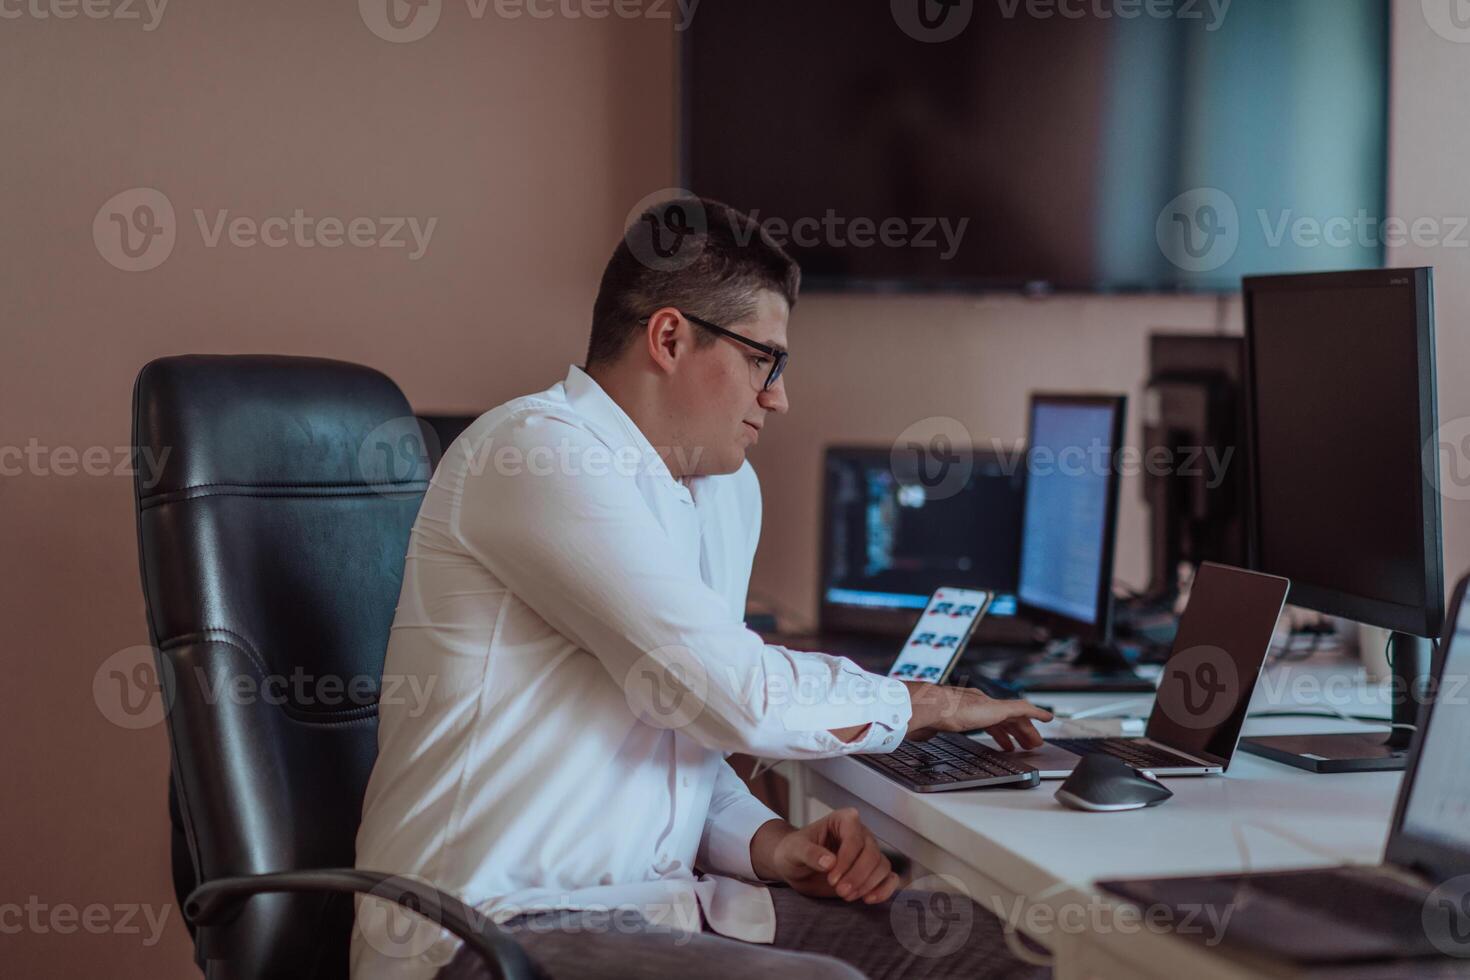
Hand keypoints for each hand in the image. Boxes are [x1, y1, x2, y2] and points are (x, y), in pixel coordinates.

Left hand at [757, 810, 899, 903]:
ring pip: (882, 866)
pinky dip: (884, 890)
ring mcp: (869, 852)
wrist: (796, 867)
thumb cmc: (793, 852)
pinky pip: (889, 878)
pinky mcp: (872, 871)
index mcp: (843, 820)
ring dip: (868, 885)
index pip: (854, 838)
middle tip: (840, 892)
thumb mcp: (794, 850)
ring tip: (846, 896)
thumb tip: (830, 862)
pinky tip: (869, 899)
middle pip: (872, 854)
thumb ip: (810, 853)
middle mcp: (860, 833)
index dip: (846, 860)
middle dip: (857, 876)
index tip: (831, 879)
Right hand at [901, 681, 1052, 747]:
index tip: (1006, 741)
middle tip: (1026, 744)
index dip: (1000, 731)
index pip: (988, 720)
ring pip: (1016, 716)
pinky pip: (1024, 708)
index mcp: (966, 707)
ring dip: (1027, 730)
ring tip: (1035, 743)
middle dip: (1017, 732)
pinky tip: (1048, 718)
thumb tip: (921, 735)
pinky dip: (1037, 712)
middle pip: (1005, 718)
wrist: (931, 706)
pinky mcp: (998, 707)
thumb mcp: (930, 726)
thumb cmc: (927, 715)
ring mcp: (990, 704)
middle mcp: (980, 703)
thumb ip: (930, 730)